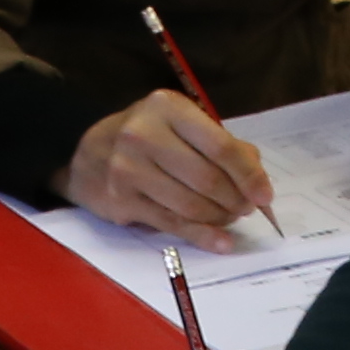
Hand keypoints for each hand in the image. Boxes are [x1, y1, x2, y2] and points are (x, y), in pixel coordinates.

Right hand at [65, 90, 275, 249]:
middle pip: (206, 179)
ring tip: (230, 218)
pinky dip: (201, 235)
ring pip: (190, 205)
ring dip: (219, 218)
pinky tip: (220, 241)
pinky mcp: (121, 200)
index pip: (219, 146)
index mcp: (167, 108)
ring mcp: (128, 169)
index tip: (265, 195)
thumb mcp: (179, 124)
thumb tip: (256, 177)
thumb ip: (220, 144)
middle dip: (235, 200)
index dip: (248, 175)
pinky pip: (171, 223)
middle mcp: (144, 135)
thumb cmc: (144, 137)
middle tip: (245, 208)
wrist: (84, 152)